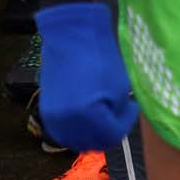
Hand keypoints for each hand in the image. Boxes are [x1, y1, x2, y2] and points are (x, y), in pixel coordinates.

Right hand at [36, 2, 138, 149]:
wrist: (70, 37)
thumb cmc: (99, 56)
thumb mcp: (119, 87)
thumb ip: (118, 113)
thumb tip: (115, 122)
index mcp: (89, 116)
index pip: (113, 134)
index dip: (126, 121)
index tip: (132, 106)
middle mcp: (69, 123)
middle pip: (95, 142)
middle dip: (110, 130)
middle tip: (119, 114)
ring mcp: (54, 119)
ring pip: (78, 140)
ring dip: (92, 133)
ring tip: (102, 115)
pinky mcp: (46, 112)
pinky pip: (64, 132)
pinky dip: (76, 130)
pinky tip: (86, 118)